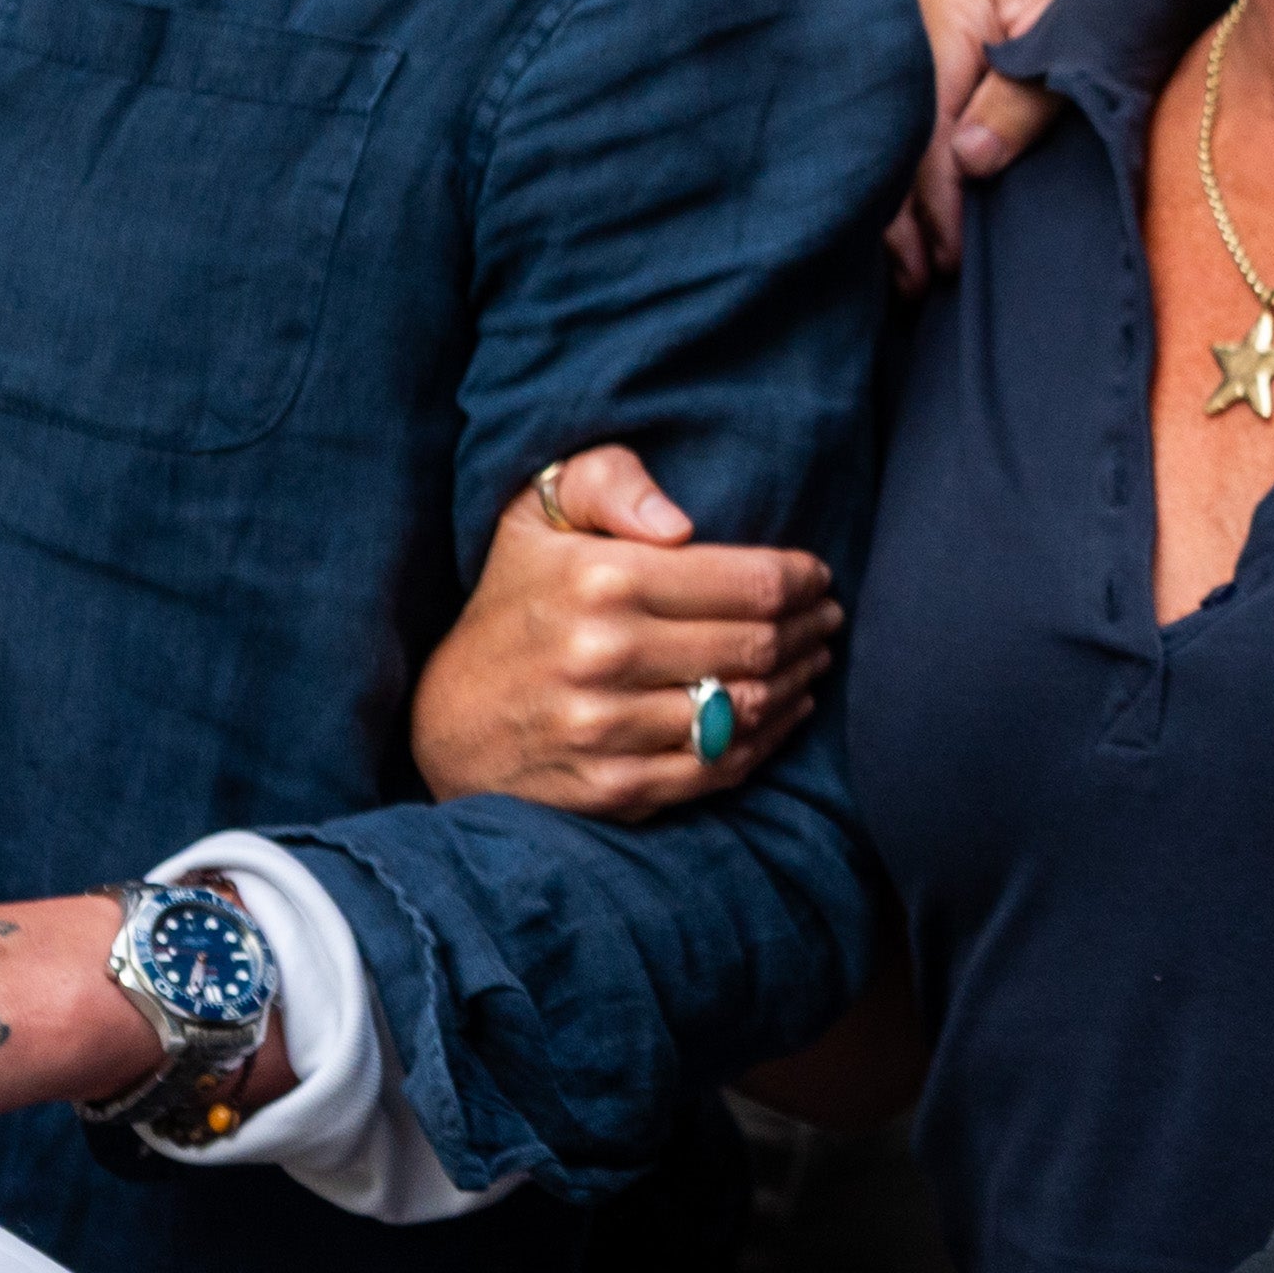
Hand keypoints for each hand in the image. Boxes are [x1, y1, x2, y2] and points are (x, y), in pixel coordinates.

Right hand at [414, 445, 835, 811]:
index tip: (818, 577)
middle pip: (759, 645)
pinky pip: (720, 766)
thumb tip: (681, 523)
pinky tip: (781, 713)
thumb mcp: (534, 515)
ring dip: (798, 684)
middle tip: (827, 619)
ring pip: (748, 708)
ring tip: (813, 660)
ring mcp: (609, 729)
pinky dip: (766, 740)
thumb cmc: (509, 604)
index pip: (749, 582)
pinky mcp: (614, 789)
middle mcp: (606, 656)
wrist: (445, 723)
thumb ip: (609, 483)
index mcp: (601, 581)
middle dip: (809, 629)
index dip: (802, 580)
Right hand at [893, 0, 1109, 287]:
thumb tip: (968, 160)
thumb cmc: (1118, 7)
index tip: (948, 253)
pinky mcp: (938, 85)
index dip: (935, 190)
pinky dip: (917, 196)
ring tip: (910, 280)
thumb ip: (1025, 100)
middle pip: (899, 135)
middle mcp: (921, 28)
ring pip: (900, 147)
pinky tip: (914, 246)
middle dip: (905, 213)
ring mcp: (924, 58)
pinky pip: (917, 144)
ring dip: (904, 214)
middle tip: (917, 283)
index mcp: (952, 5)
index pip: (927, 113)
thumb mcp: (1083, 48)